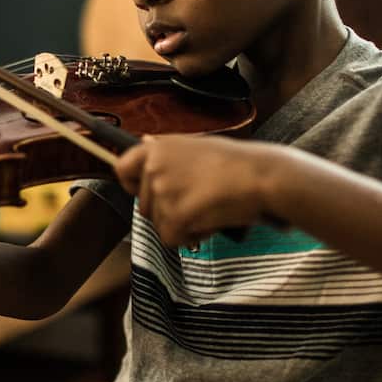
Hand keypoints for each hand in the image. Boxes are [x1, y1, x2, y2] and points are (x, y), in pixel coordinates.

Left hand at [114, 134, 280, 246]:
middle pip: (144, 206)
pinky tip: (210, 220)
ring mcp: (162, 193)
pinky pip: (172, 239)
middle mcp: (154, 168)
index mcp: (156, 148)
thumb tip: (144, 142)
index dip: (135, 186)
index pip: (122, 169)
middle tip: (197, 202)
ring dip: (182, 224)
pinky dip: (191, 237)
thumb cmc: (236, 162)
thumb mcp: (195, 146)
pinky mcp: (174, 216)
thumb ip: (167, 152)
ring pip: (159, 224)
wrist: (259, 176)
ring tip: (209, 208)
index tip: (152, 192)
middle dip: (168, 211)